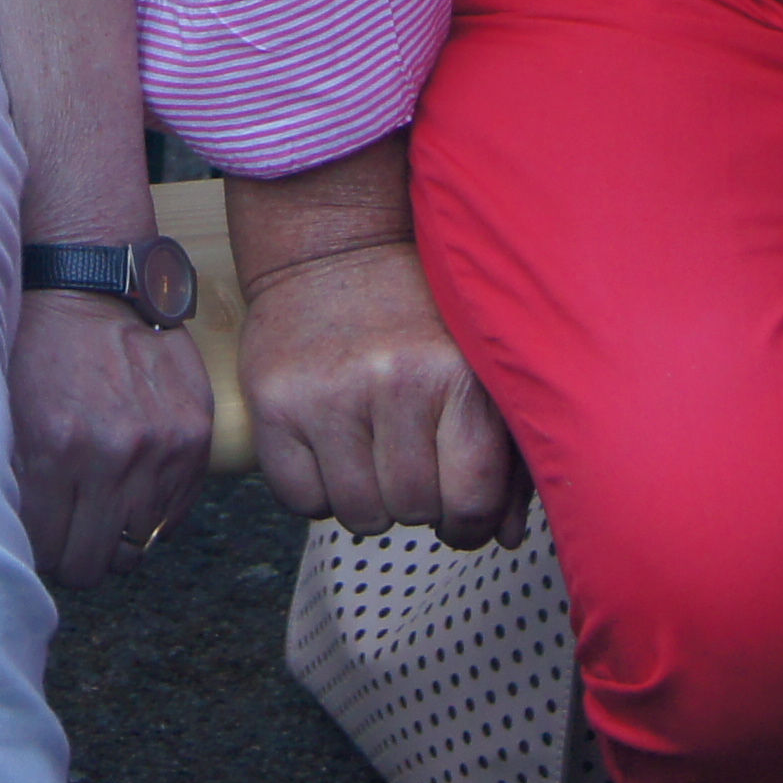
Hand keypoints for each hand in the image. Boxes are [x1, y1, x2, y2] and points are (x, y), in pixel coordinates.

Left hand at [9, 290, 215, 586]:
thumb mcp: (8, 408)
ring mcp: (158, 448)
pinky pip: (176, 515)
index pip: (47, 552)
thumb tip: (20, 540)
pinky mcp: (194, 437)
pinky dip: (153, 512)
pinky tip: (132, 486)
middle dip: (73, 553)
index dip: (39, 550)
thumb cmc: (40, 343)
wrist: (92, 283)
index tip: (39, 536)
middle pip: (91, 562)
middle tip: (67, 530)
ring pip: (137, 547)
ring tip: (101, 506)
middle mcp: (109, 456)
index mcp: (53, 450)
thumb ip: (15, 477)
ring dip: (115, 536)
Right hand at [239, 238, 524, 548]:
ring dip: (368, 500)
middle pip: (413, 509)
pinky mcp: (274, 403)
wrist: (332, 246)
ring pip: (358, 514)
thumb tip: (508, 535)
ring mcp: (329, 394)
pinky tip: (330, 450)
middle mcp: (395, 382)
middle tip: (411, 468)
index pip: (472, 497)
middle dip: (417, 504)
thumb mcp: (475, 368)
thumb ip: (506, 453)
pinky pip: (301, 501)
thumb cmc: (416, 315)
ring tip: (370, 455)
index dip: (470, 521)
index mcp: (458, 374)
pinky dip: (317, 491)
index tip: (460, 510)